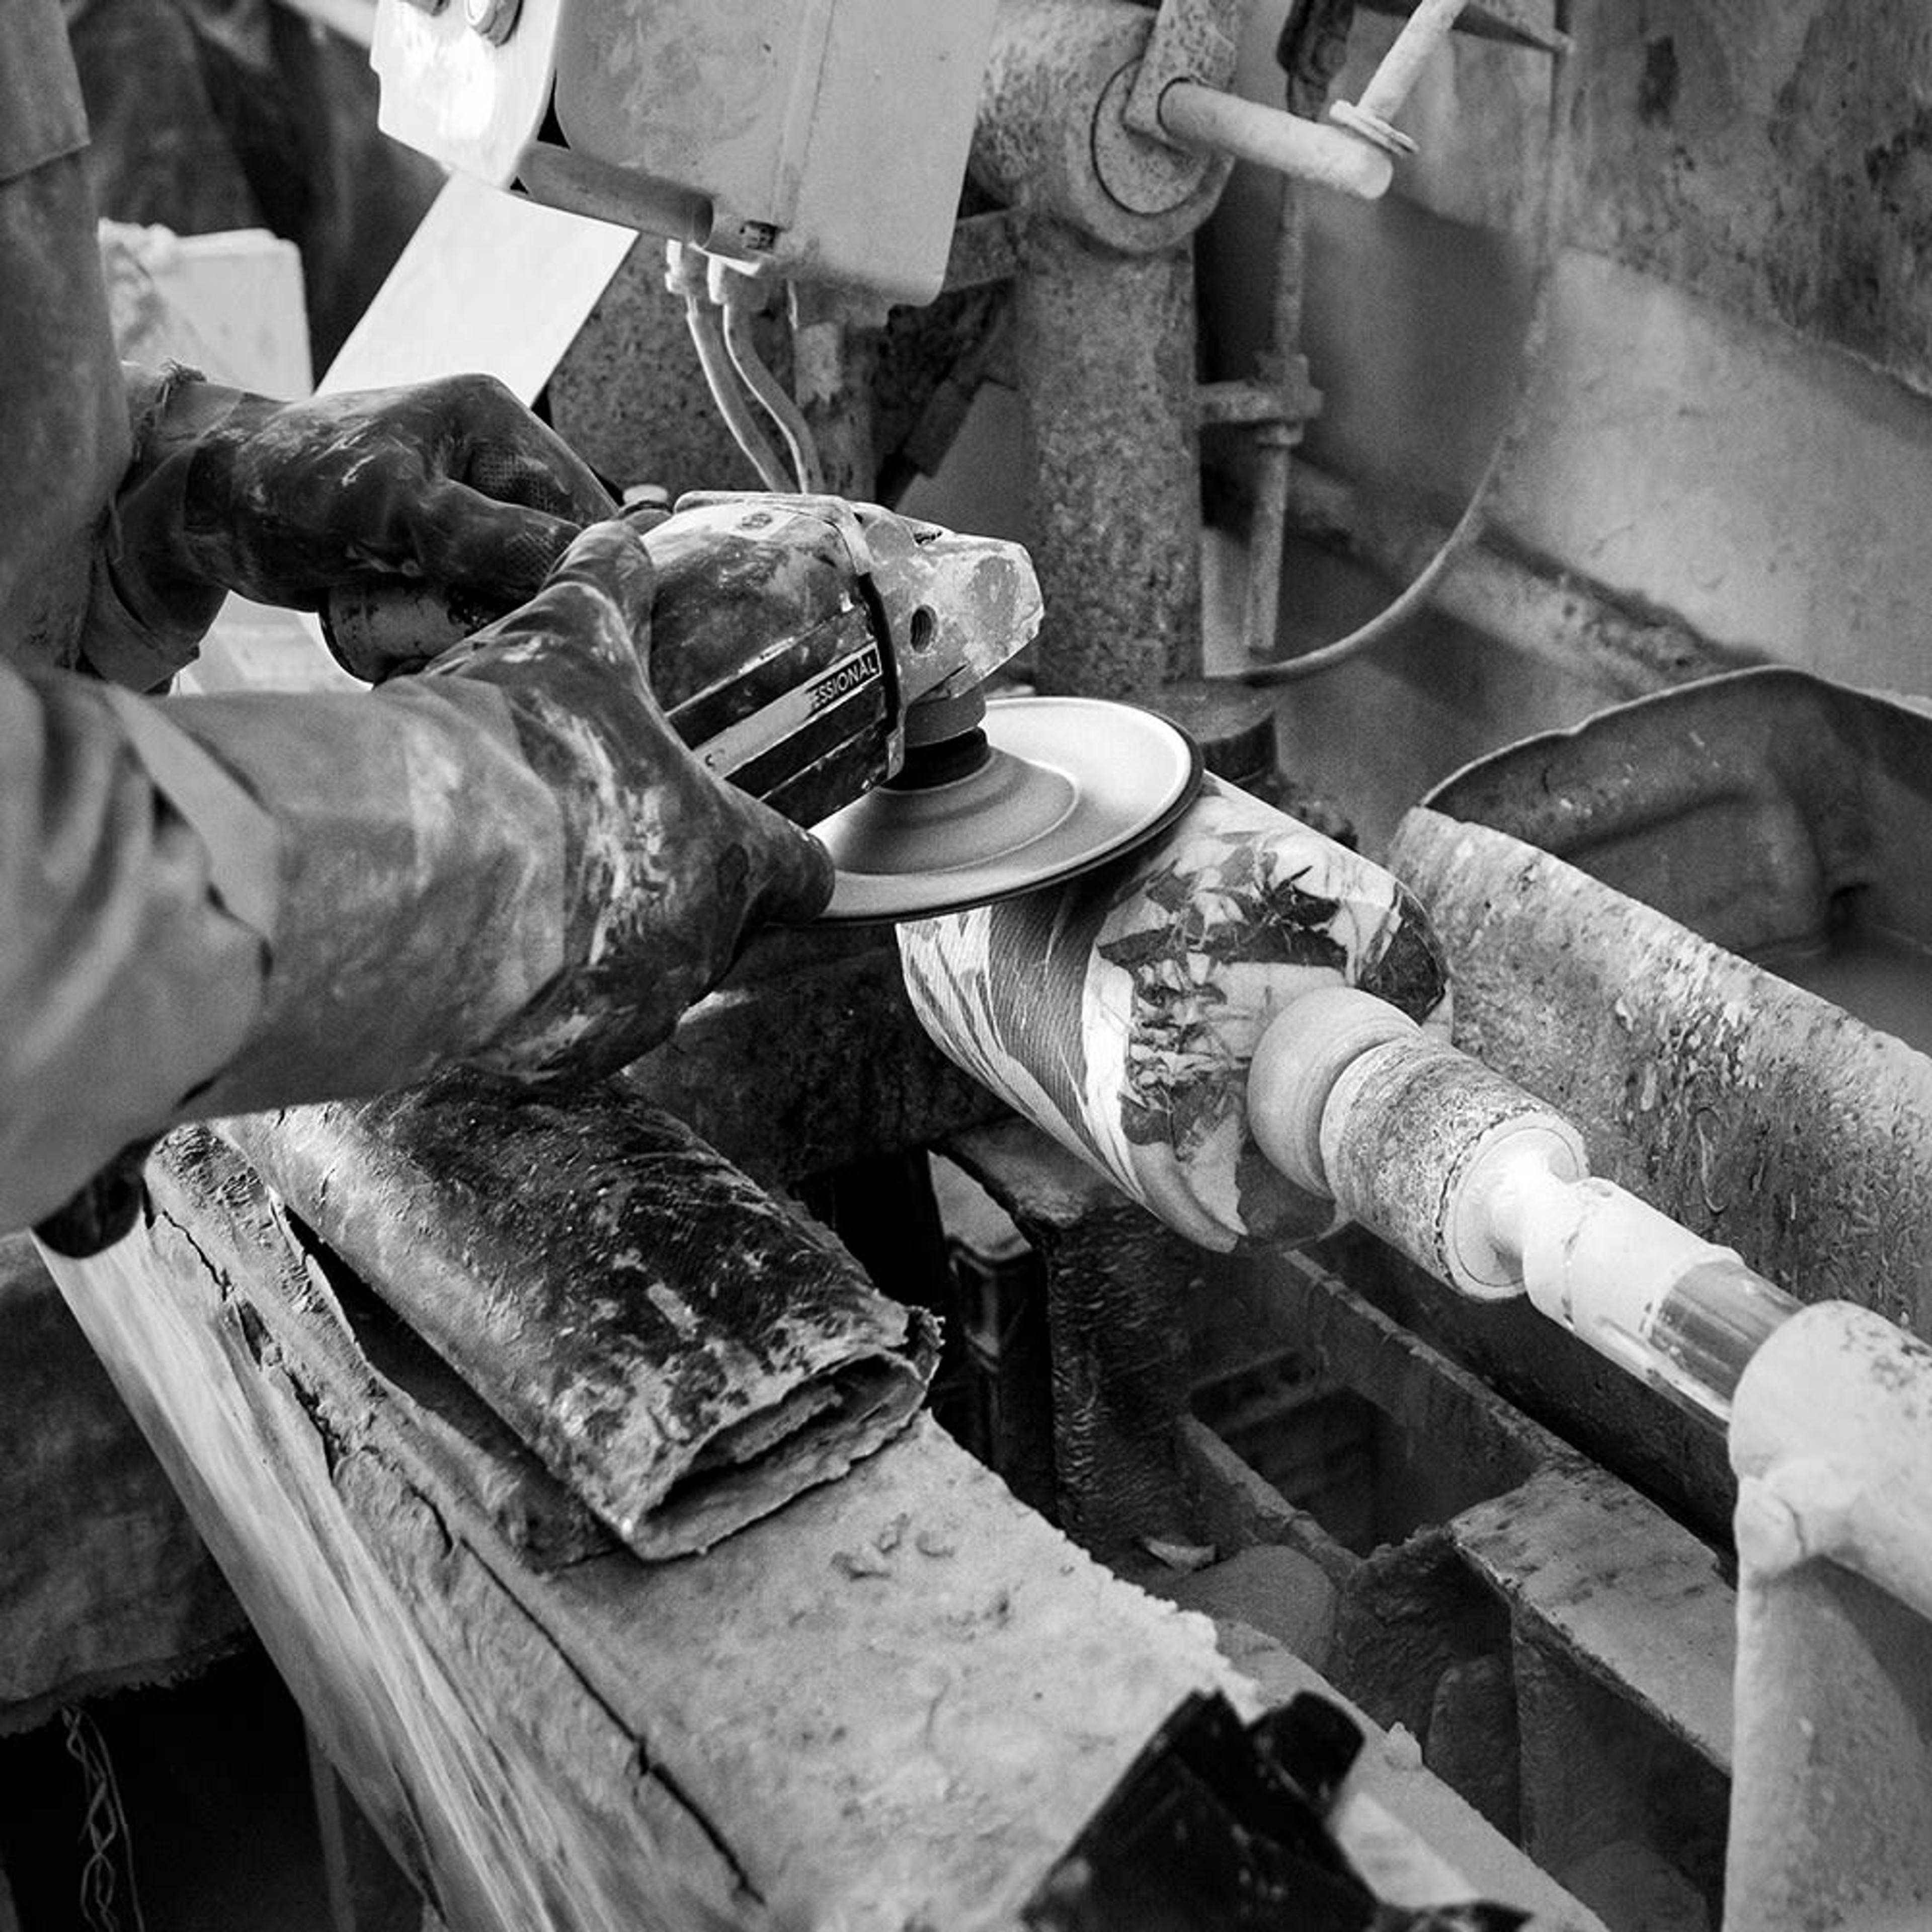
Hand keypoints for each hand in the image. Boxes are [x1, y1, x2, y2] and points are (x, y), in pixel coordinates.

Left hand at [167, 373, 615, 610]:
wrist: (197, 501)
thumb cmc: (285, 484)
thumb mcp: (391, 508)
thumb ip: (488, 536)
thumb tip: (585, 567)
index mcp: (495, 425)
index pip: (586, 511)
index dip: (591, 574)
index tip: (579, 633)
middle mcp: (490, 465)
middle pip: (555, 557)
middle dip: (531, 606)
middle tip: (496, 644)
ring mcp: (464, 511)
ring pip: (518, 591)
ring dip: (492, 628)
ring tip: (444, 643)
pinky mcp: (436, 552)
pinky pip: (476, 605)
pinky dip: (456, 633)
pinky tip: (423, 643)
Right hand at [427, 518, 835, 1076]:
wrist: (420, 867)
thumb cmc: (520, 757)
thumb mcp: (569, 647)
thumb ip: (606, 596)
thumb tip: (618, 536)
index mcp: (728, 860)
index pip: (801, 873)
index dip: (791, 857)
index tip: (781, 851)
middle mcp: (696, 952)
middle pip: (709, 930)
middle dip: (662, 891)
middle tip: (599, 852)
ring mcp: (628, 1015)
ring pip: (633, 985)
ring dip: (595, 947)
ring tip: (526, 902)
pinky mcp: (554, 1056)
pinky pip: (558, 1031)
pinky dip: (530, 1000)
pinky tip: (479, 954)